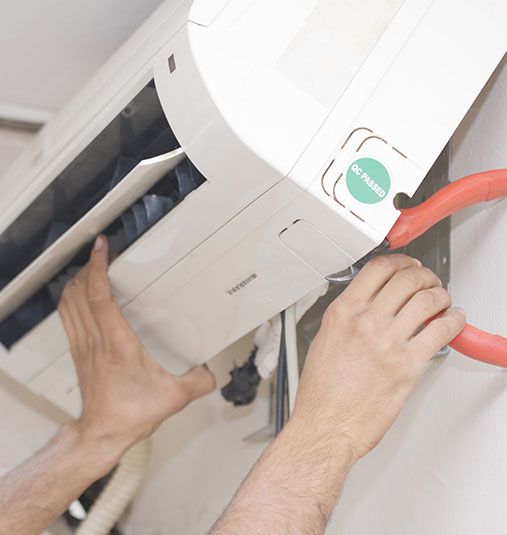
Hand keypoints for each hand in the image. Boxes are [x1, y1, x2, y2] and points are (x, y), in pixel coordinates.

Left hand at [58, 236, 215, 460]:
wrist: (102, 433)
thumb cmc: (131, 414)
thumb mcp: (175, 398)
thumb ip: (199, 382)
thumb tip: (210, 371)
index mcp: (117, 344)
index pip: (99, 297)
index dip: (97, 268)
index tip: (102, 248)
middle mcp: (96, 340)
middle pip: (79, 292)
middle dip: (87, 266)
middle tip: (102, 254)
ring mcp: (83, 345)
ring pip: (68, 302)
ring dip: (77, 280)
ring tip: (92, 268)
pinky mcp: (79, 352)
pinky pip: (67, 316)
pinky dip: (71, 298)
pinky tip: (82, 294)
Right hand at [294, 254, 465, 460]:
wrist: (326, 426)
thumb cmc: (321, 392)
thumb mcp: (323, 341)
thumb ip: (347, 319)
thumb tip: (368, 306)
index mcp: (342, 313)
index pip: (376, 269)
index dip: (398, 260)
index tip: (406, 264)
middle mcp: (365, 322)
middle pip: (406, 278)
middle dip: (424, 274)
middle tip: (428, 279)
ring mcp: (388, 342)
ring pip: (427, 299)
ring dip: (440, 294)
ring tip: (442, 299)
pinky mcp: (407, 365)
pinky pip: (441, 330)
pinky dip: (454, 320)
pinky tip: (453, 319)